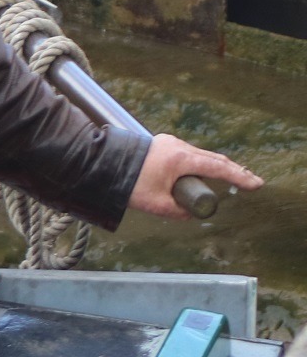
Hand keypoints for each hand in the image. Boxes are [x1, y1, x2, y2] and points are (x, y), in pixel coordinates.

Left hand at [128, 133, 262, 220]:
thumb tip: (191, 213)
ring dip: (214, 166)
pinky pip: (187, 154)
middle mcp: (178, 146)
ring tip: (232, 178)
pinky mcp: (161, 144)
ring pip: (199, 155)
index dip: (238, 177)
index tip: (255, 184)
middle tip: (249, 181)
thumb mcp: (157, 204)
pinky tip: (204, 171)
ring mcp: (169, 143)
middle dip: (232, 171)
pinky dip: (198, 163)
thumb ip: (179, 211)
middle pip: (213, 158)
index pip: (218, 168)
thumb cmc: (127, 184)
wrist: (101, 164)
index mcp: (180, 159)